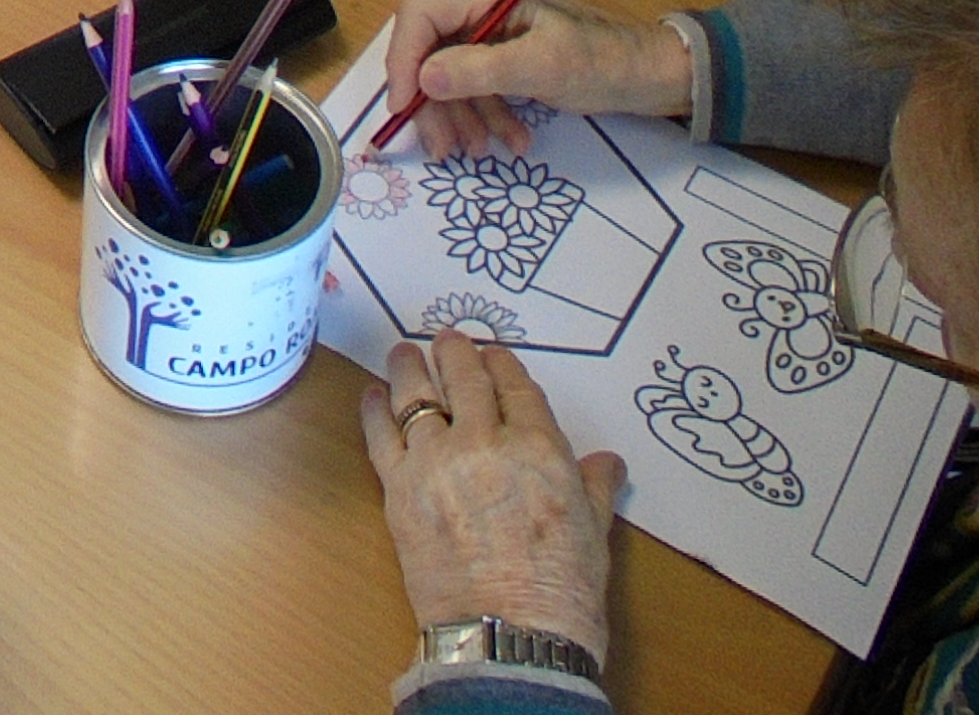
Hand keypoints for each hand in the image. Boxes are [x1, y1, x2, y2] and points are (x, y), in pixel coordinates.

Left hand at [362, 334, 623, 664]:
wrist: (507, 638)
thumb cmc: (561, 593)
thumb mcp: (594, 533)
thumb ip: (593, 487)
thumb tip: (606, 462)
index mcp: (538, 446)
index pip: (515, 387)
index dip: (501, 364)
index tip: (493, 355)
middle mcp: (483, 441)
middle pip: (464, 379)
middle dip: (456, 353)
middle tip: (448, 339)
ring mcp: (435, 462)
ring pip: (416, 395)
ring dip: (410, 368)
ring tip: (405, 353)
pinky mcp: (398, 489)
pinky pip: (380, 435)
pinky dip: (374, 410)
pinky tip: (372, 395)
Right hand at [383, 0, 692, 159]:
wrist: (653, 76)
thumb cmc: (605, 63)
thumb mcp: (544, 67)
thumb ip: (482, 71)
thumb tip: (423, 80)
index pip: (419, 15)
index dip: (402, 60)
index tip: (405, 106)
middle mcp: (482, 9)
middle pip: (429, 51)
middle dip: (433, 102)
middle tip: (441, 147)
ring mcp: (493, 35)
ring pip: (450, 77)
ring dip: (461, 117)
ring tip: (478, 152)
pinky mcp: (506, 60)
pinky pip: (477, 89)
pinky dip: (486, 118)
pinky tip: (509, 142)